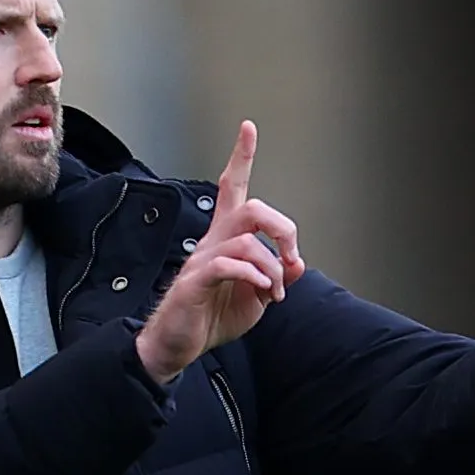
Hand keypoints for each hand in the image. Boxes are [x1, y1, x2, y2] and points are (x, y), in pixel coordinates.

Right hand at [137, 122, 306, 382]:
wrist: (178, 344)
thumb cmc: (211, 317)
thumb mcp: (257, 298)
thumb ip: (277, 277)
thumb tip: (296, 263)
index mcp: (226, 239)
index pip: (232, 189)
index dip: (240, 158)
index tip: (247, 129)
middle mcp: (213, 242)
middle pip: (251, 209)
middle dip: (283, 230)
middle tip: (291, 259)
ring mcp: (202, 260)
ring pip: (246, 240)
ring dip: (272, 267)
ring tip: (274, 291)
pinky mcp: (195, 281)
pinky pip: (229, 265)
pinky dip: (254, 277)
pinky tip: (262, 292)